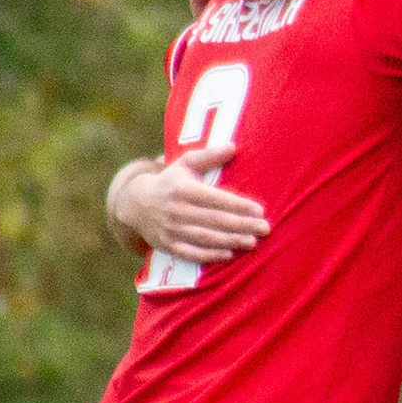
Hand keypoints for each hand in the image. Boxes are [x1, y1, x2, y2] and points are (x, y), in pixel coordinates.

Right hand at [110, 144, 268, 266]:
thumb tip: (233, 147)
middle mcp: (177, 210)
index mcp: (183, 189)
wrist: (136, 203)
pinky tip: (228, 254)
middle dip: (242, 225)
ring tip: (252, 242)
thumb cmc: (170, 181)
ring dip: (230, 241)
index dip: (238, 205)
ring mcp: (171, 230)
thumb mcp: (185, 163)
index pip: (215, 199)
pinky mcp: (168, 245)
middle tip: (265, 228)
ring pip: (205, 238)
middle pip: (214, 220)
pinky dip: (209, 255)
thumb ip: (209, 156)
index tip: (259, 210)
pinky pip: (190, 253)